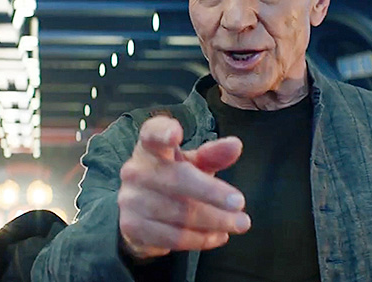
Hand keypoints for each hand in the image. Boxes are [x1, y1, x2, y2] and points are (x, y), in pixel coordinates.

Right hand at [117, 116, 250, 258]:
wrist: (142, 212)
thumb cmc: (173, 178)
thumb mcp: (193, 163)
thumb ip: (213, 154)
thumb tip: (235, 145)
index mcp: (150, 147)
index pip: (152, 133)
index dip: (162, 132)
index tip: (175, 134)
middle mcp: (136, 170)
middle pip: (177, 179)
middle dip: (212, 193)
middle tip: (240, 204)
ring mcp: (131, 200)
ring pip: (179, 213)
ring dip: (215, 221)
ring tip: (239, 223)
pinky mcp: (133, 227)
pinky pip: (173, 237)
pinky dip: (200, 239)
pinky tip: (218, 236)